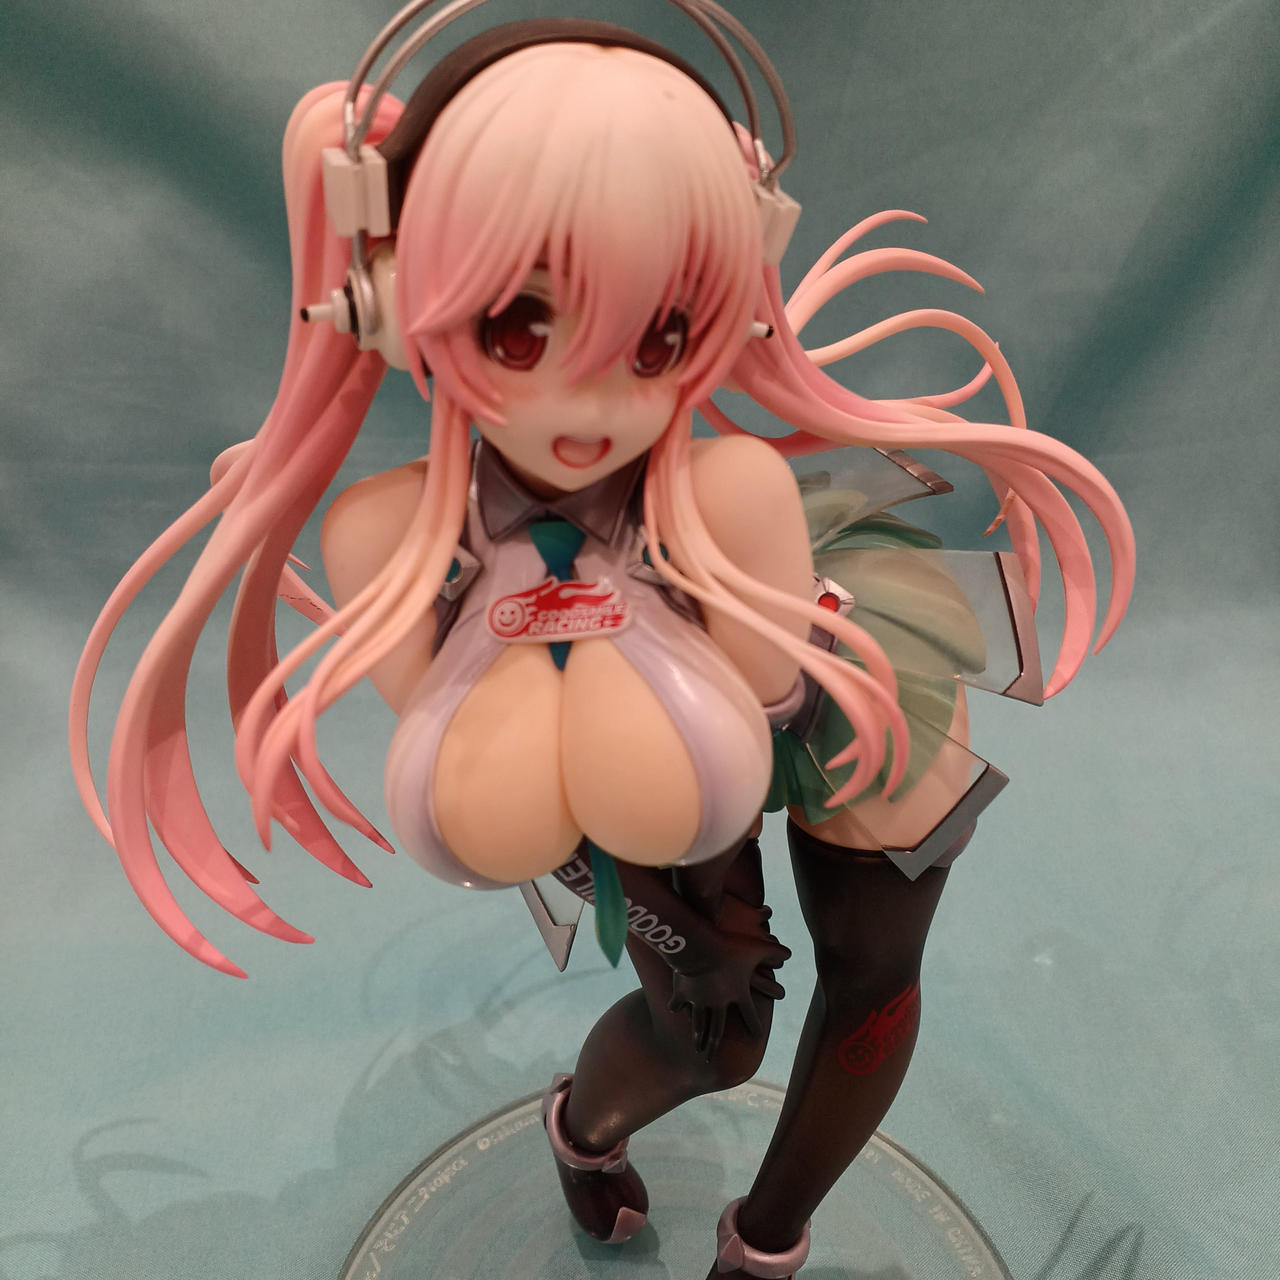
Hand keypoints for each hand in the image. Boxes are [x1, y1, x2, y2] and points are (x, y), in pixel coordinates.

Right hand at [667, 929, 789, 1060]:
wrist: (699, 949)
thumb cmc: (730, 949)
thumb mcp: (756, 948)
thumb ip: (774, 952)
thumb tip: (790, 953)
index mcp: (738, 995)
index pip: (751, 1015)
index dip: (755, 1025)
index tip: (757, 1036)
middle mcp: (718, 1003)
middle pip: (717, 1030)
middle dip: (714, 1045)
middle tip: (710, 1059)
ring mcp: (699, 1000)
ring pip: (698, 1023)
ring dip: (697, 1036)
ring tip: (697, 1047)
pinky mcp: (683, 993)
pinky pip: (678, 1003)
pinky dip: (676, 1007)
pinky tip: (673, 1010)